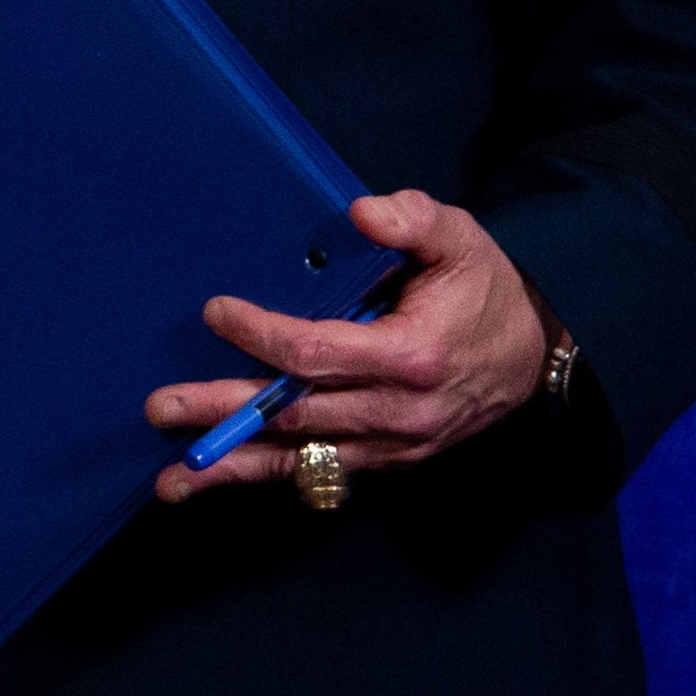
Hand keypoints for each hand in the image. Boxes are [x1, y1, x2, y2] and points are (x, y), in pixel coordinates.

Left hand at [147, 190, 557, 502]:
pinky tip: (219, 482)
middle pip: (296, 415)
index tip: (216, 312)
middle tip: (159, 407)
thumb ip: (413, 219)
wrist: (536, 351)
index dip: (263, 335)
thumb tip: (363, 213)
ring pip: (302, 460)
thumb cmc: (485, 287)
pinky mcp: (388, 460)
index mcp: (413, 356)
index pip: (320, 355)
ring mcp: (394, 444)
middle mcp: (400, 412)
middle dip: (223, 413)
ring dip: (232, 469)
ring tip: (168, 481)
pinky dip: (268, 478)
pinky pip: (320, 473)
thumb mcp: (459, 238)